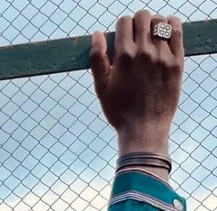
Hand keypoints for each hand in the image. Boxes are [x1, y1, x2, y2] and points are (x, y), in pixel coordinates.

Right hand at [91, 10, 183, 150]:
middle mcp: (144, 52)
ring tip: (151, 36)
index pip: (124, 22)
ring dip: (154, 24)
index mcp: (124, 57)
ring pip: (160, 21)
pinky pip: (177, 30)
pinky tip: (166, 33)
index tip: (123, 37)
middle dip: (137, 22)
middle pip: (143, 17)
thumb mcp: (101, 88)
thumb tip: (97, 35)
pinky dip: (171, 25)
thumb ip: (97, 59)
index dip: (122, 27)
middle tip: (137, 35)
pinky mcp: (177, 61)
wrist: (145, 129)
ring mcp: (162, 56)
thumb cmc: (120, 111)